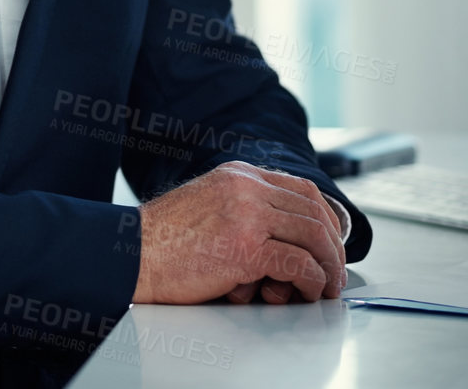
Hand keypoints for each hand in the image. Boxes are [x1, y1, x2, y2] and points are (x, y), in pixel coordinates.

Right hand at [130, 161, 347, 305]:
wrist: (131, 254)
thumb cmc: (163, 240)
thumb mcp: (207, 205)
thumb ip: (242, 208)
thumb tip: (285, 237)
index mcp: (238, 174)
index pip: (302, 189)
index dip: (326, 218)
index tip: (331, 242)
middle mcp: (246, 187)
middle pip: (314, 211)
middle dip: (334, 246)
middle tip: (336, 271)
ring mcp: (247, 215)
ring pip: (314, 236)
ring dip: (329, 266)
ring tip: (326, 286)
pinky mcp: (246, 248)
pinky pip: (299, 265)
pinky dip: (312, 281)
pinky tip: (308, 292)